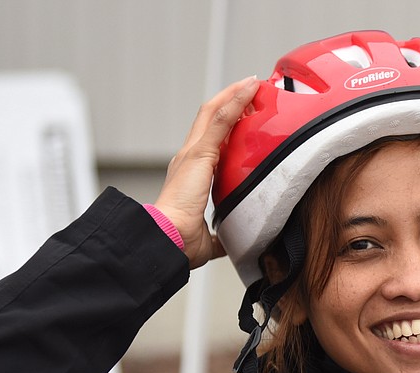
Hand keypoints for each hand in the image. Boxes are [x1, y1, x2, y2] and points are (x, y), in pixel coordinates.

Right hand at [153, 76, 258, 268]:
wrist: (166, 240)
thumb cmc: (178, 241)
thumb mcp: (206, 238)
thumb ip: (218, 236)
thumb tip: (229, 241)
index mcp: (188, 176)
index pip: (209, 142)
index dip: (225, 127)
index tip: (243, 117)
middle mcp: (187, 159)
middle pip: (209, 120)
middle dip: (230, 103)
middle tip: (251, 91)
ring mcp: (191, 154)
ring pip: (214, 112)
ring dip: (234, 96)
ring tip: (252, 83)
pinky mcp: (198, 153)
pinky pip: (220, 119)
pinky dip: (235, 100)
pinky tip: (249, 87)